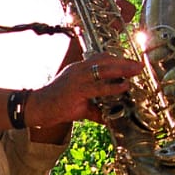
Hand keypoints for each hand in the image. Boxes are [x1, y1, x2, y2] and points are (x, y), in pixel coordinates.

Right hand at [26, 52, 141, 129]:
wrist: (36, 107)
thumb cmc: (55, 104)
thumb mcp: (77, 103)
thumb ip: (94, 108)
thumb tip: (108, 116)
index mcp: (78, 69)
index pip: (100, 58)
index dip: (116, 58)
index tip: (130, 61)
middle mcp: (78, 70)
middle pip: (105, 60)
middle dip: (124, 62)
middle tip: (138, 65)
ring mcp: (77, 79)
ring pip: (103, 70)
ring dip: (122, 69)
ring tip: (136, 71)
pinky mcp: (76, 91)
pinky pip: (98, 87)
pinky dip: (112, 87)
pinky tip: (123, 87)